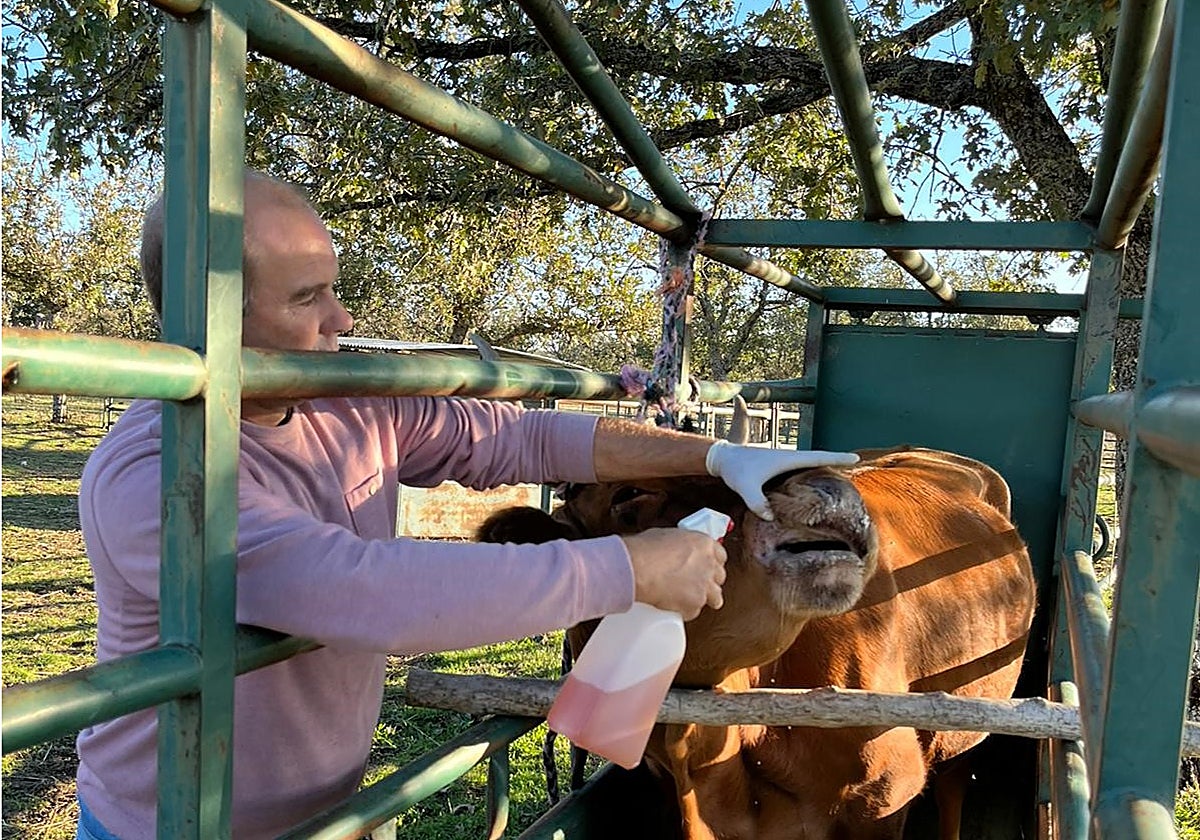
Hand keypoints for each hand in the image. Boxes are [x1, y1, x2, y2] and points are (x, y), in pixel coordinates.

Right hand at [621, 529, 726, 619]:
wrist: (638, 568)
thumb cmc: (646, 550)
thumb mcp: (665, 536)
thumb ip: (677, 545)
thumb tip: (670, 549)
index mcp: (704, 544)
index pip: (720, 555)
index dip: (711, 562)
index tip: (705, 566)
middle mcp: (709, 565)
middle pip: (720, 577)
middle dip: (709, 580)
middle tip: (695, 582)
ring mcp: (704, 586)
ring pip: (716, 598)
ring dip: (703, 598)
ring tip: (689, 599)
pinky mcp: (695, 604)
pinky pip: (693, 611)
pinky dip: (684, 611)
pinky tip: (673, 606)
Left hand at [706, 440, 859, 520]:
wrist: (722, 458)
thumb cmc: (735, 469)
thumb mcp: (745, 487)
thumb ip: (757, 502)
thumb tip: (771, 517)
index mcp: (787, 458)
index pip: (817, 457)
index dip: (837, 458)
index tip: (855, 458)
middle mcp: (788, 457)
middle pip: (818, 459)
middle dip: (836, 463)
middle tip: (854, 468)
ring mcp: (782, 462)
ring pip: (808, 465)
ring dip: (824, 468)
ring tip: (840, 477)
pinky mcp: (777, 468)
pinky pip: (799, 471)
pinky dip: (810, 474)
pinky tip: (813, 483)